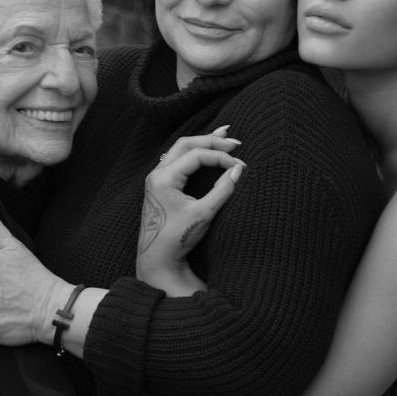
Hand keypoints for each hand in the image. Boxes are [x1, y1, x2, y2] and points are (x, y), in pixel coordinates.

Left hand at [136, 126, 244, 294]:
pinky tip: (206, 150)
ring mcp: (157, 179)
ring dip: (202, 143)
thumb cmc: (177, 238)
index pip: (196, 156)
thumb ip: (222, 190)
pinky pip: (178, 160)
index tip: (239, 165)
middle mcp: (157, 174)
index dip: (220, 157)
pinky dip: (194, 153)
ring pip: (181, 150)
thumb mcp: (203, 214)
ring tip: (222, 136)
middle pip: (186, 145)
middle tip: (234, 141)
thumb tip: (239, 170)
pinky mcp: (161, 185)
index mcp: (164, 178)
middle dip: (211, 141)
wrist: (157, 260)